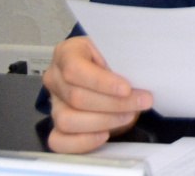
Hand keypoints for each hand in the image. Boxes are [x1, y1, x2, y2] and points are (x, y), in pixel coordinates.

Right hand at [41, 36, 152, 152]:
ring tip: (128, 114)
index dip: (101, 82)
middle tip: (141, 102)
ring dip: (104, 121)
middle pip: (76, 97)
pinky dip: (83, 142)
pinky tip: (104, 135)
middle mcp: (55, 78)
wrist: (109, 74)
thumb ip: (122, 61)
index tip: (126, 89)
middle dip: (113, 104)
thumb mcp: (117, 52)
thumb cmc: (113, 60)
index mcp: (67, 53)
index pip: (75, 69)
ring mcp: (54, 104)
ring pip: (68, 120)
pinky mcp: (56, 126)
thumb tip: (140, 76)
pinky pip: (59, 141)